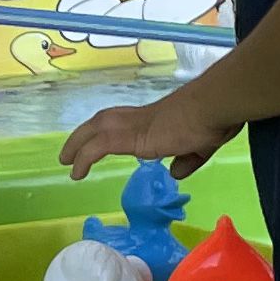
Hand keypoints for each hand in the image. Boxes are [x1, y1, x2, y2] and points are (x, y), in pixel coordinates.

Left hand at [59, 88, 222, 181]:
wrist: (213, 107)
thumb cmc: (213, 121)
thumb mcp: (201, 146)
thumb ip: (188, 160)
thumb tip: (176, 172)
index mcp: (155, 119)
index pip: (125, 122)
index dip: (110, 131)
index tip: (100, 144)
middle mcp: (140, 118)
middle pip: (103, 121)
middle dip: (85, 134)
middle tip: (70, 152)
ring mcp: (134, 125)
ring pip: (96, 129)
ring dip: (78, 143)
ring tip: (66, 160)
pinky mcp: (132, 136)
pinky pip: (99, 146)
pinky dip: (84, 157)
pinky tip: (76, 172)